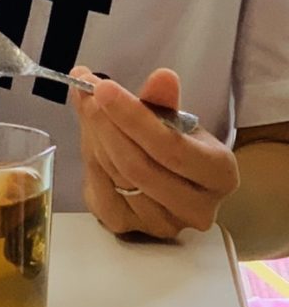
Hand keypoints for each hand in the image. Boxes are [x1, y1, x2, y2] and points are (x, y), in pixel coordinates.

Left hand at [72, 66, 238, 238]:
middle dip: (106, 124)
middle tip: (86, 92)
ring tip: (86, 105)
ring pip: (116, 176)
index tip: (103, 88)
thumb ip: (163, 101)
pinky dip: (89, 158)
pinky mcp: (128, 228)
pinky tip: (88, 135)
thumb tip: (162, 78)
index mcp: (220, 175)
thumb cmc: (174, 146)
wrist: (165, 179)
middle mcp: (197, 208)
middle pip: (138, 165)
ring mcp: (161, 223)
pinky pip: (99, 191)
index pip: (170, 147)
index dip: (134, 117)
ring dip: (95, 137)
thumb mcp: (174, 120)